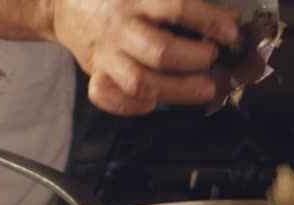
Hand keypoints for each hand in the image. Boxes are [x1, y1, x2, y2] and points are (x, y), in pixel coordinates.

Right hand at [52, 0, 239, 115]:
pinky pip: (107, 97)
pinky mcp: (95, 74)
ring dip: (177, 90)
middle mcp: (121, 28)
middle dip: (194, 59)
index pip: (177, 8)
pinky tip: (151, 104)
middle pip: (159, 51)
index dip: (208, 21)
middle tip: (213, 58)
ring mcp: (107, 54)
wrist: (62, 4)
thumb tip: (231, 17)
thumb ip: (184, 4)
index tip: (230, 33)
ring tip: (205, 89)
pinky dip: (129, 106)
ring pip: (140, 81)